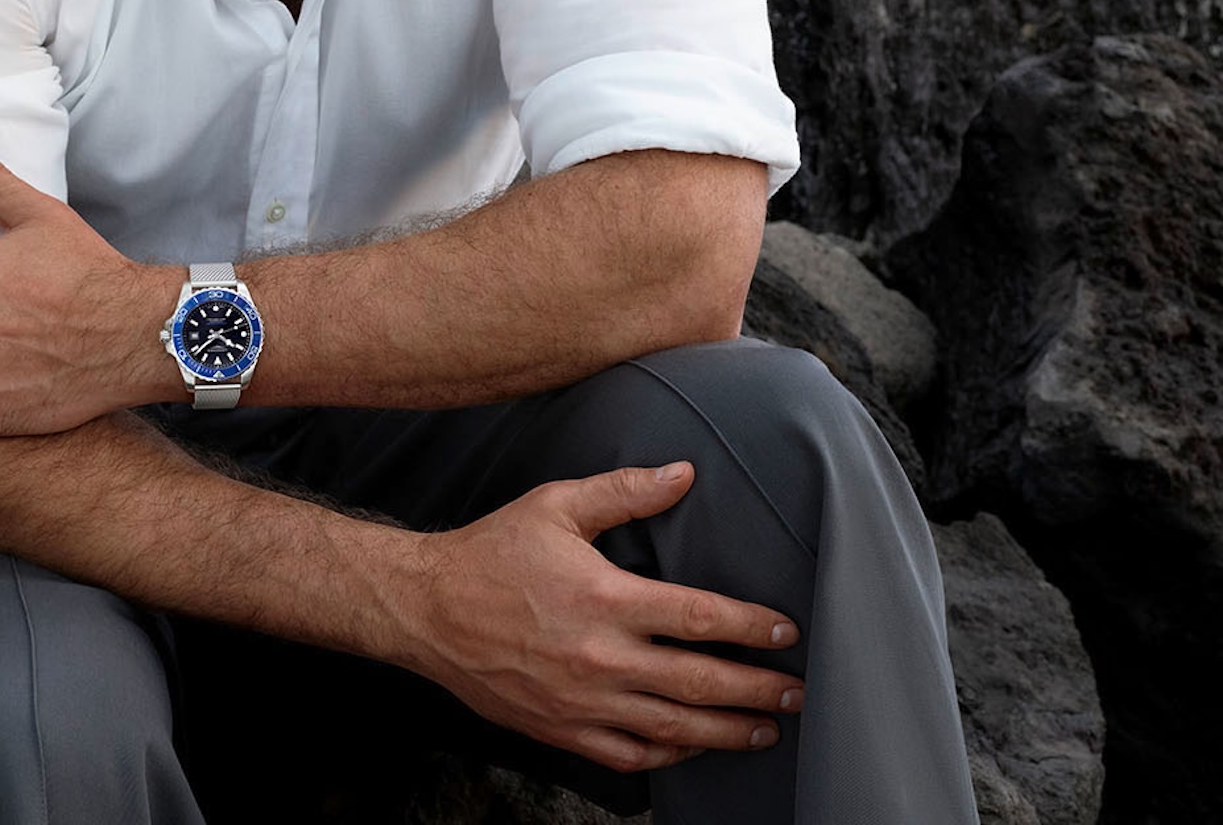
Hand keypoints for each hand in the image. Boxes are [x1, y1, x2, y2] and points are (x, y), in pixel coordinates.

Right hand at [401, 462, 803, 773]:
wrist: (428, 608)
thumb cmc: (493, 551)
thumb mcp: (556, 505)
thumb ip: (624, 491)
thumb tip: (684, 473)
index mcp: (604, 598)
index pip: (698, 617)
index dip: (750, 625)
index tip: (786, 630)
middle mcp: (600, 657)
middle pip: (701, 682)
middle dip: (758, 690)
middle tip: (798, 692)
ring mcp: (583, 702)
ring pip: (675, 728)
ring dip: (728, 731)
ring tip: (766, 730)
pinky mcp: (563, 730)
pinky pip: (632, 755)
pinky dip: (671, 755)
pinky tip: (693, 746)